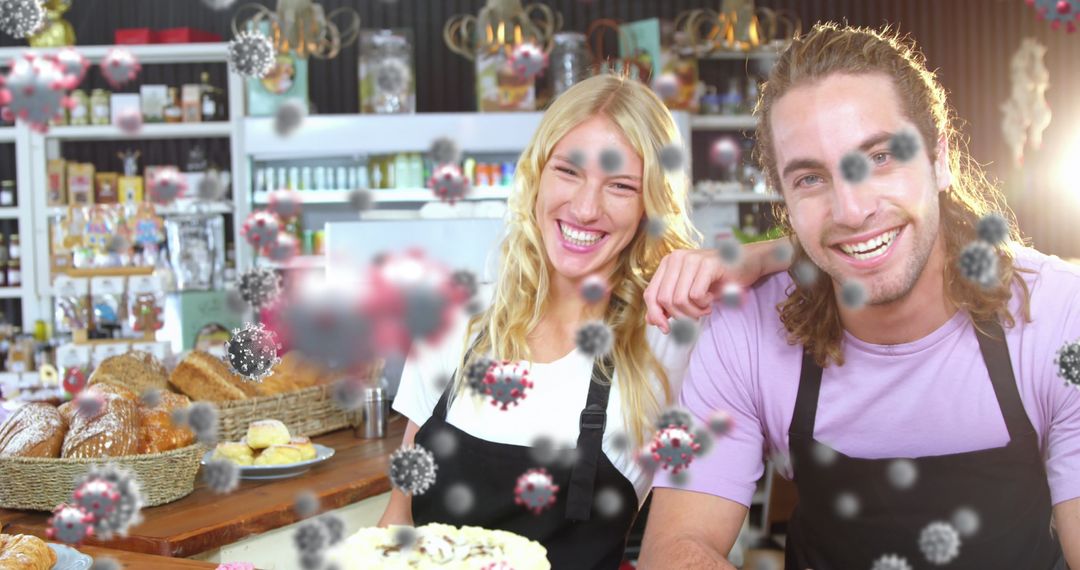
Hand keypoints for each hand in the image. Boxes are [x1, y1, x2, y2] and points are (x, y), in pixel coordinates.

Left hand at [644, 238, 791, 332]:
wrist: (748, 264)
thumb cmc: (718, 280)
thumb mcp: (690, 293)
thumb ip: (669, 305)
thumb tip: (650, 321)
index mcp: (668, 263)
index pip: (650, 294)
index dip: (655, 314)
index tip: (666, 328)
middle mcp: (676, 258)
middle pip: (663, 300)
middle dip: (679, 315)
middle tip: (696, 315)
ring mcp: (691, 259)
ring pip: (678, 300)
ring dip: (694, 312)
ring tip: (705, 307)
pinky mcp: (707, 264)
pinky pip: (695, 296)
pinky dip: (704, 304)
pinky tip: (712, 299)